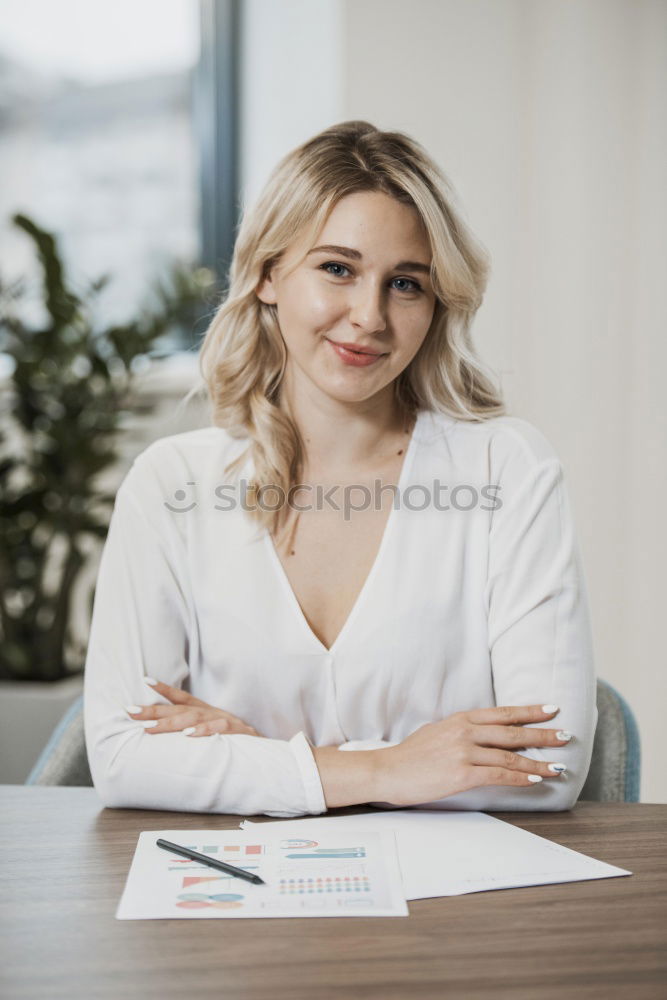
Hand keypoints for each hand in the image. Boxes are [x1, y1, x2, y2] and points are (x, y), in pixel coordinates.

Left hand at [125, 679, 262, 737]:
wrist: (268, 750)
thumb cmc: (238, 740)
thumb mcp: (215, 730)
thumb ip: (196, 729)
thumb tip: (171, 734)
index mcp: (206, 711)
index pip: (183, 697)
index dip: (164, 688)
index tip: (144, 679)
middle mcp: (212, 712)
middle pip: (179, 709)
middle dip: (153, 710)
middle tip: (130, 712)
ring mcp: (224, 720)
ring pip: (193, 718)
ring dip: (171, 722)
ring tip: (150, 727)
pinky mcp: (236, 732)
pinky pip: (217, 729)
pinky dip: (202, 732)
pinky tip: (187, 735)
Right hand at [373, 704, 571, 806]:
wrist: (389, 771)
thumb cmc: (411, 755)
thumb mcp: (437, 732)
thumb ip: (462, 731)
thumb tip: (483, 734)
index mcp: (460, 719)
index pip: (503, 713)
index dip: (529, 711)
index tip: (551, 709)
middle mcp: (465, 731)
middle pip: (513, 731)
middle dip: (543, 734)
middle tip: (566, 735)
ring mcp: (464, 752)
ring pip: (510, 755)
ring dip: (538, 762)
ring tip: (558, 765)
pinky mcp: (462, 774)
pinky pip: (498, 774)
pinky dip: (520, 777)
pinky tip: (535, 780)